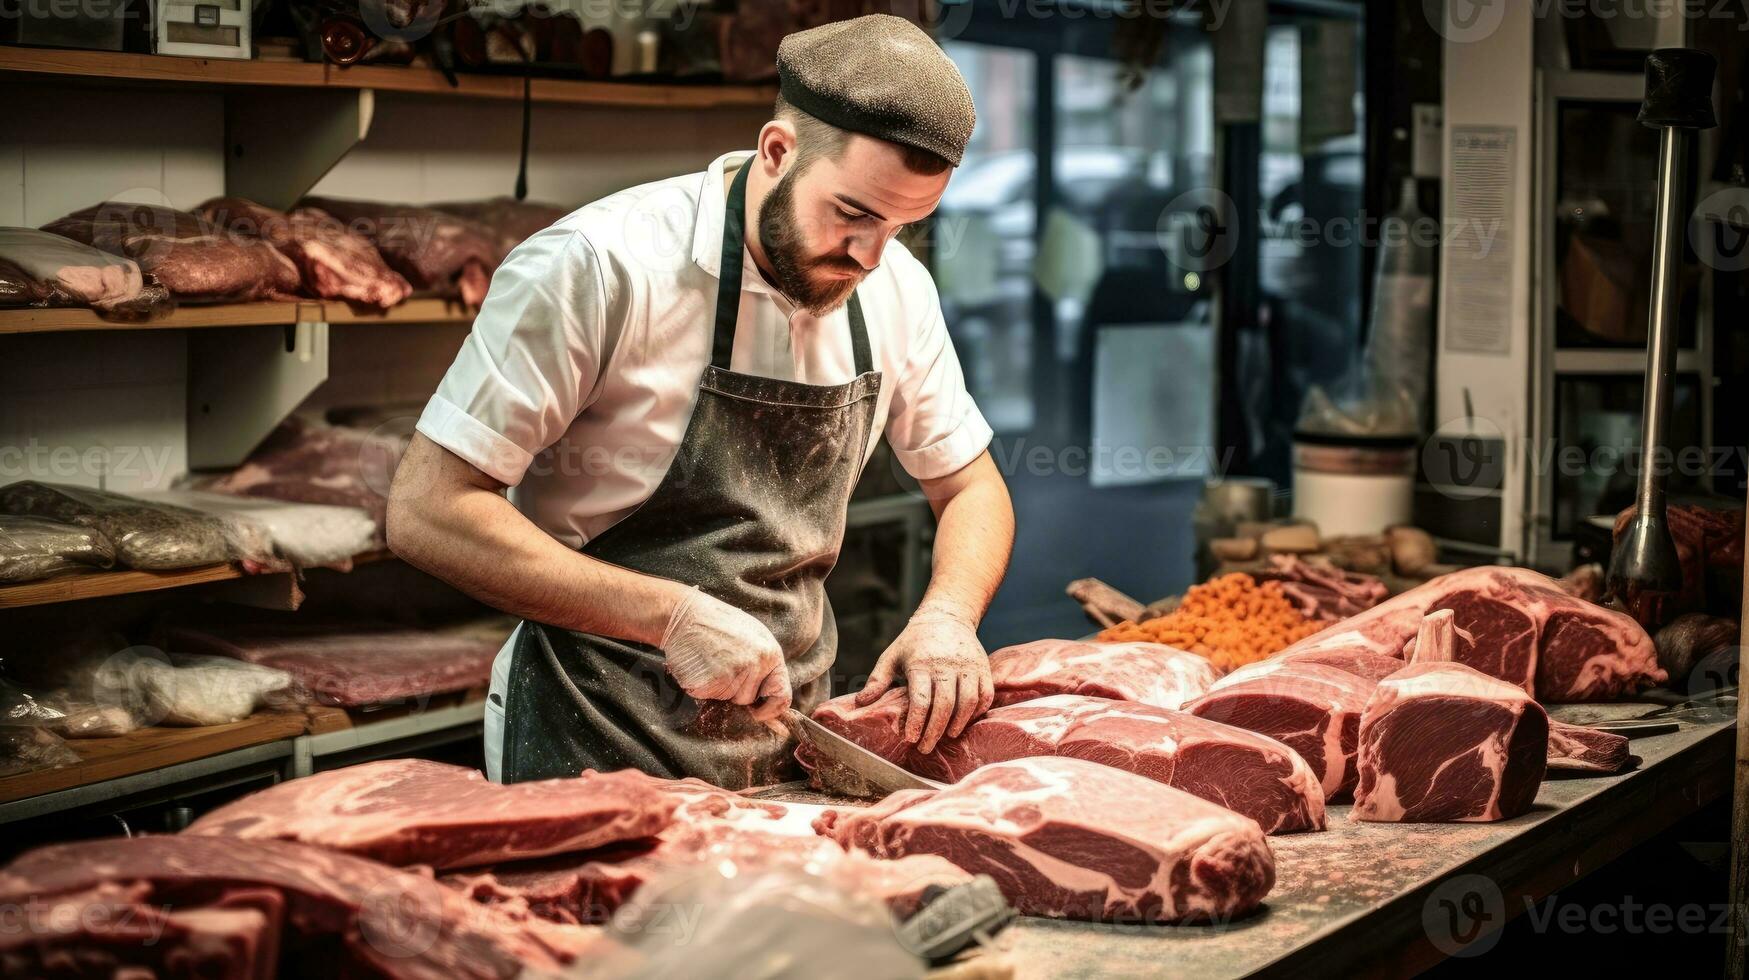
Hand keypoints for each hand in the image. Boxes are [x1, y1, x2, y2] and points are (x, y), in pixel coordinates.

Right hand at [660, 587, 790, 721]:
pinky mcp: (711, 681)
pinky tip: (699, 665)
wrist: (683, 615)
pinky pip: (708, 696)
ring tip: (710, 661)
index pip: (782, 696)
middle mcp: (756, 664)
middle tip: (721, 663)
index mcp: (771, 654)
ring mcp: (733, 673)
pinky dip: (701, 686)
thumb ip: (765, 665)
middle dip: (734, 689)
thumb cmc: (718, 626)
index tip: (758, 713)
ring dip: (718, 687)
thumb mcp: (752, 637)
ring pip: (728, 699)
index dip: (771, 710)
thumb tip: (773, 704)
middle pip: (748, 699)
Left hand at [856, 609, 992, 752]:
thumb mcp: (892, 656)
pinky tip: (966, 721)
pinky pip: (985, 694)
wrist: (947, 616)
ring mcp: (967, 666)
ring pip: (968, 701)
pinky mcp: (982, 667)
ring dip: (958, 723)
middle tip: (926, 747)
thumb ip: (877, 679)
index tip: (911, 739)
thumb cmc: (914, 641)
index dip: (916, 721)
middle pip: (944, 705)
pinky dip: (977, 712)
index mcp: (921, 663)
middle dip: (935, 730)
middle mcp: (946, 664)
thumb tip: (860, 702)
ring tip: (947, 736)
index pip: (920, 698)